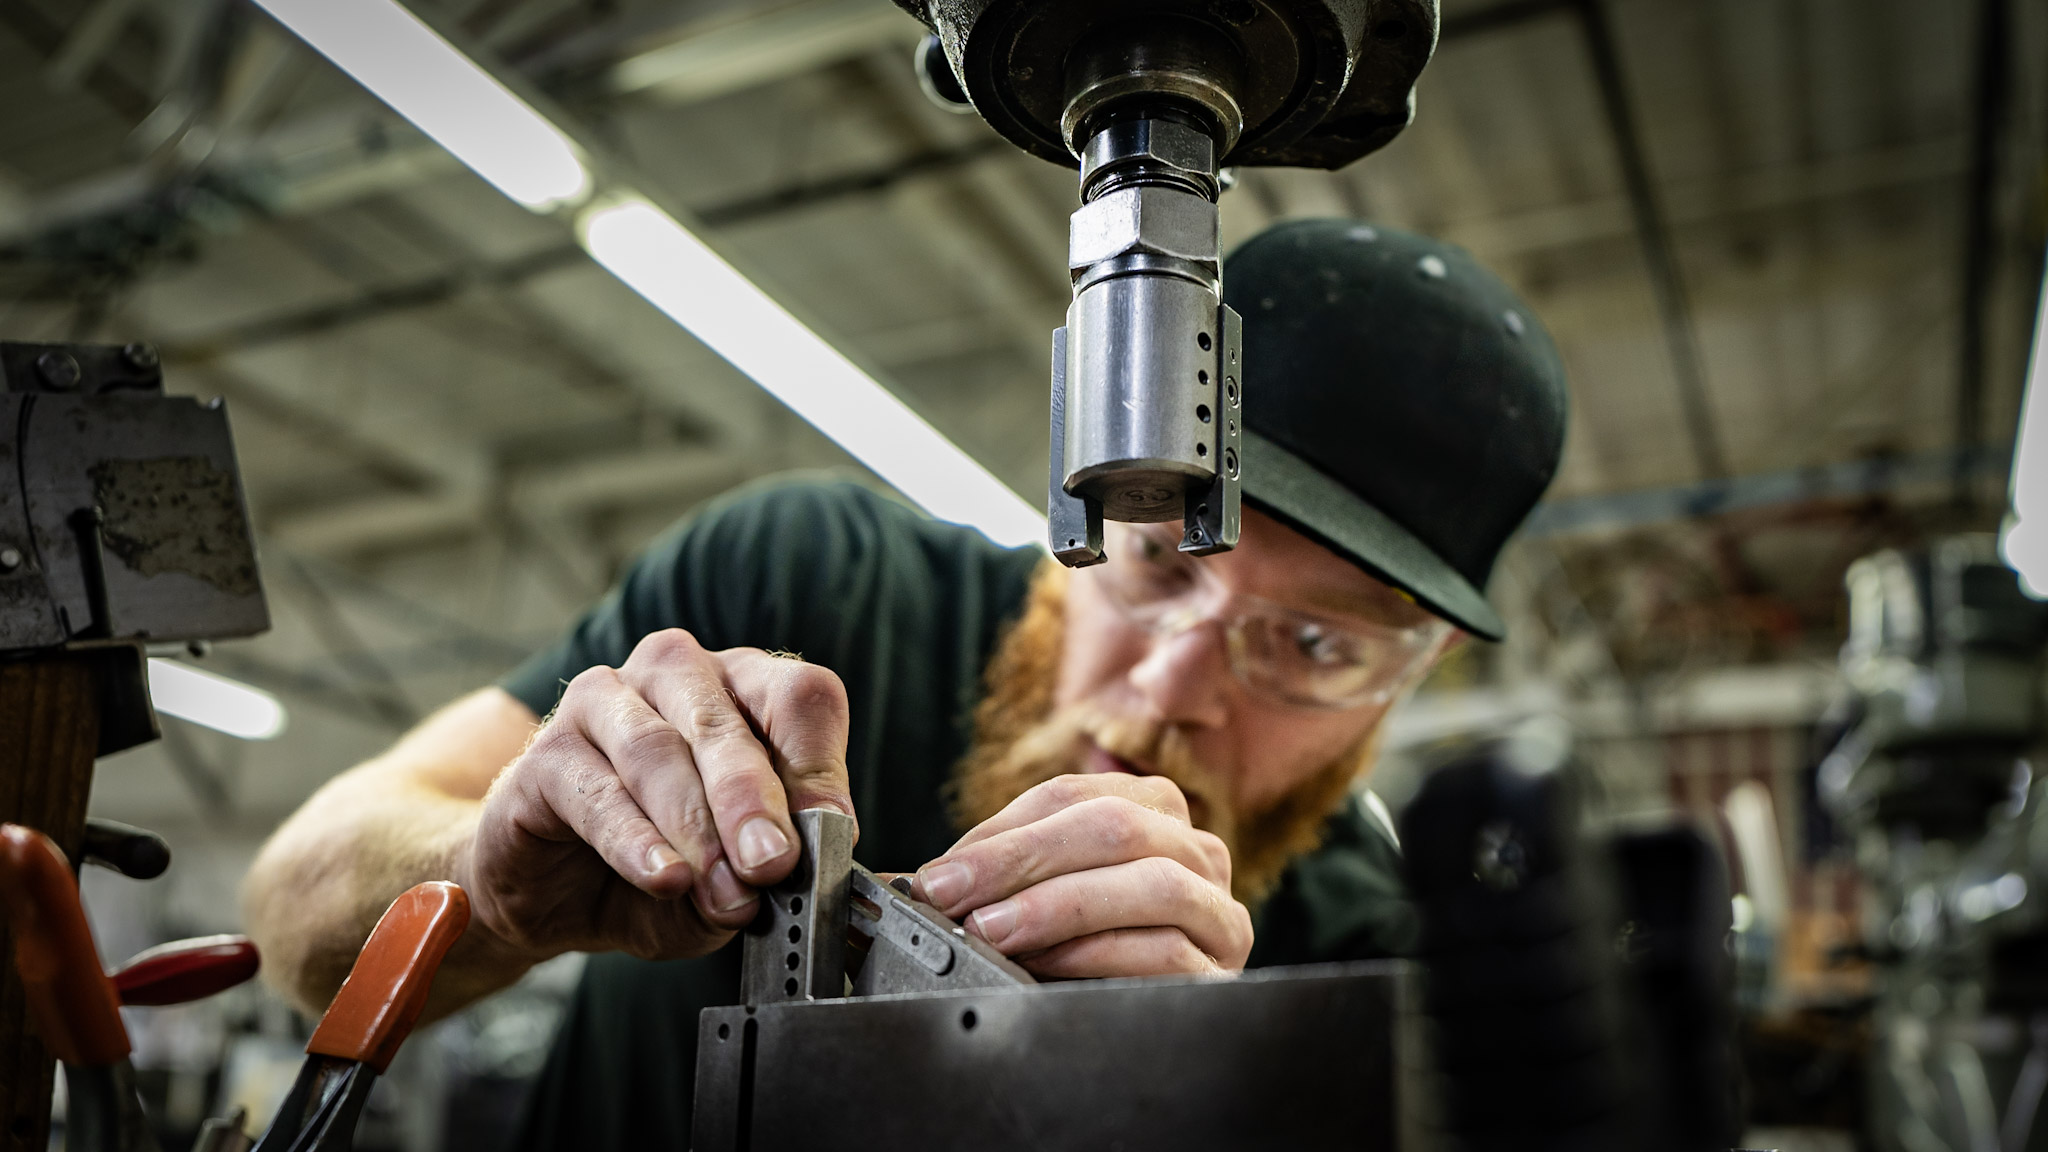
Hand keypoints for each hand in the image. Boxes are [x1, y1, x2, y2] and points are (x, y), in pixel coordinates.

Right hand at [454, 630, 853, 961]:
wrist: (552, 897)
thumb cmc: (659, 872)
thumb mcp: (732, 880)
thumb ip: (763, 870)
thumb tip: (793, 870)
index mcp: (741, 689)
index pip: (798, 698)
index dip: (818, 765)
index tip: (832, 830)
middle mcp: (675, 677)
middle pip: (723, 722)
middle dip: (752, 799)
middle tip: (773, 863)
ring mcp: (603, 703)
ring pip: (657, 752)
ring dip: (696, 829)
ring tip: (722, 892)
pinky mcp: (544, 754)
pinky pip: (596, 792)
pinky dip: (635, 841)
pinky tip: (663, 878)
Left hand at [910, 774, 1251, 978]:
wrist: (1143, 1035)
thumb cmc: (1082, 954)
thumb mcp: (1044, 898)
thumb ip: (1006, 875)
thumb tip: (930, 880)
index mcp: (1152, 811)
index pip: (1072, 797)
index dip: (999, 833)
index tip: (938, 877)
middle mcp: (1196, 851)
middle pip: (1113, 828)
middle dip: (1021, 863)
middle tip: (956, 903)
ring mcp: (1217, 911)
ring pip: (1151, 883)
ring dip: (1059, 905)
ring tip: (995, 933)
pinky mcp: (1222, 970)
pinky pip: (1166, 951)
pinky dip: (1098, 953)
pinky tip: (1049, 965)